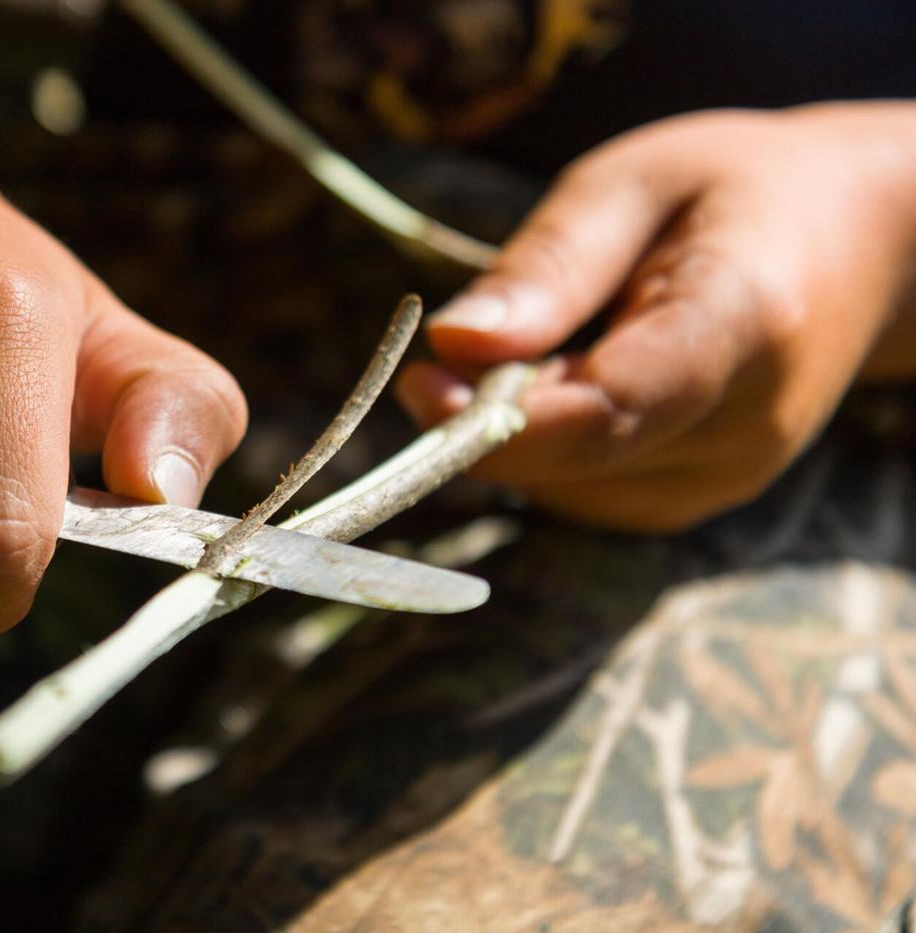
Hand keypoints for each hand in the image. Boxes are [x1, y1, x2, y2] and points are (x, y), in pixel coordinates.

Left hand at [397, 104, 915, 531]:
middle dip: (484, 420)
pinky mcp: (698, 500)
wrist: (860, 244)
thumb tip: (450, 342)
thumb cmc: (736, 193)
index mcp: (742, 324)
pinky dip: (550, 448)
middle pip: (573, 460)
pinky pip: (583, 494)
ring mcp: (728, 477)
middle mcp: (746, 425)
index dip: (494, 415)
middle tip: (447, 356)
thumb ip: (548, 265)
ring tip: (548, 346)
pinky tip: (576, 382)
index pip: (605, 411)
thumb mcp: (632, 183)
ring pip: (566, 487)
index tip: (418, 380)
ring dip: (519, 432)